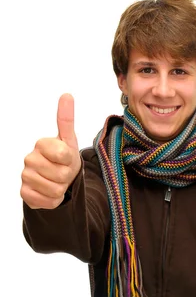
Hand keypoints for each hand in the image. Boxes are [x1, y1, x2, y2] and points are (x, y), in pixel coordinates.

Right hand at [21, 94, 81, 208]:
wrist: (57, 180)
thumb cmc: (64, 159)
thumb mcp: (69, 141)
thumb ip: (67, 120)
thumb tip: (67, 94)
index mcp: (42, 144)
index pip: (64, 155)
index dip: (70, 161)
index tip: (66, 159)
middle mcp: (30, 158)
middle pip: (61, 175)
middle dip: (67, 177)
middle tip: (63, 173)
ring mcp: (25, 176)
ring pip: (55, 190)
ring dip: (61, 189)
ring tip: (57, 182)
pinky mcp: (25, 193)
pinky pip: (47, 201)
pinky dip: (53, 201)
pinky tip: (49, 192)